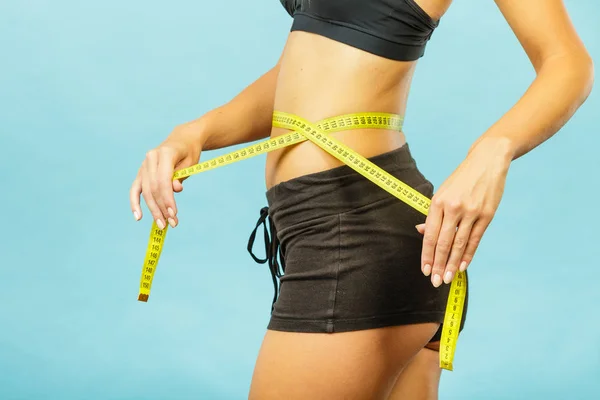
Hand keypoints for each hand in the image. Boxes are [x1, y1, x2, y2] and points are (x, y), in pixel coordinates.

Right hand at [130, 124, 202, 228]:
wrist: (182, 140)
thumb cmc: (189, 152)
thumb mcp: (191, 163)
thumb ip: (181, 176)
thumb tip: (175, 189)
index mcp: (165, 153)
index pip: (163, 180)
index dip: (167, 199)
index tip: (173, 215)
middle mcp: (151, 158)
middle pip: (153, 188)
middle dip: (161, 208)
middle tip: (171, 224)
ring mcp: (144, 165)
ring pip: (145, 191)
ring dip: (153, 210)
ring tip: (162, 225)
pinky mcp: (141, 172)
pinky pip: (135, 189)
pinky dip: (135, 202)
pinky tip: (138, 217)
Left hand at [416, 138, 512, 286]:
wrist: (486, 161)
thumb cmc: (461, 179)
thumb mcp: (443, 192)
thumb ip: (433, 214)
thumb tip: (421, 233)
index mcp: (438, 202)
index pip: (430, 234)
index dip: (427, 254)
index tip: (425, 269)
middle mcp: (453, 208)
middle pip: (443, 242)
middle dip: (438, 264)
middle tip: (435, 281)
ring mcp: (471, 212)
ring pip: (459, 243)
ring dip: (452, 263)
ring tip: (447, 278)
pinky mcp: (486, 215)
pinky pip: (475, 239)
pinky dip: (468, 254)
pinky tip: (462, 266)